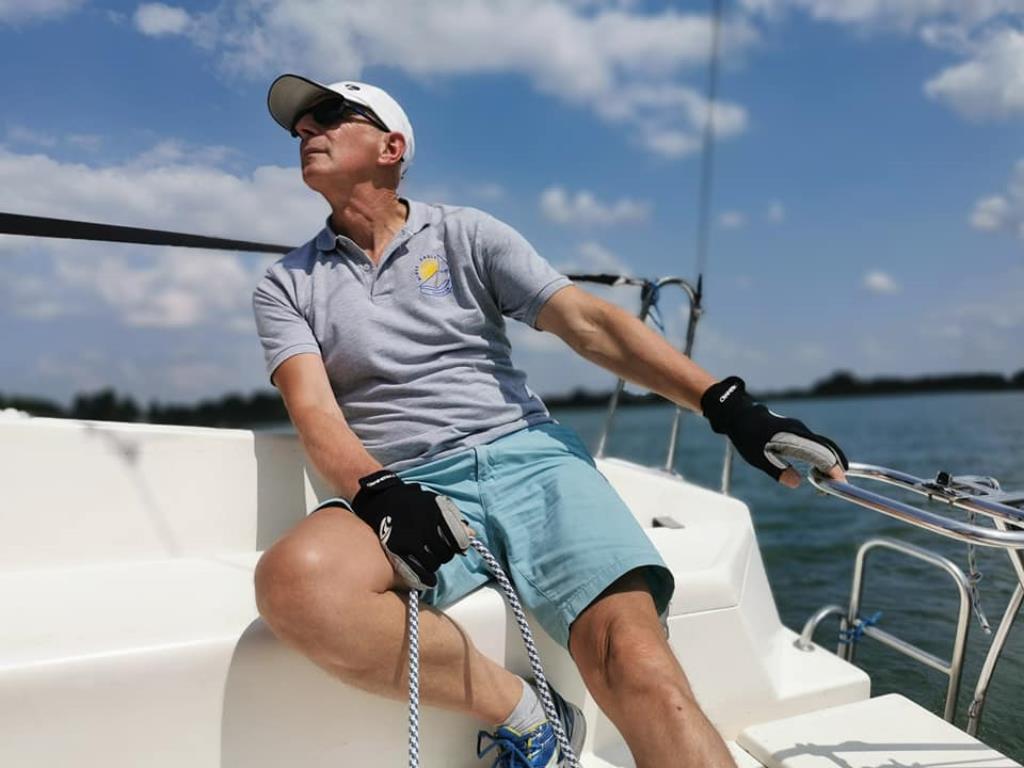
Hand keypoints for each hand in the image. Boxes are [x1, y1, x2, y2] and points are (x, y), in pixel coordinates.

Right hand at [352, 470, 468, 589]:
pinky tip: (428, 579)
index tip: (457, 547)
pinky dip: (424, 577)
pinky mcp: (397, 550)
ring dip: (434, 565)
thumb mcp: (436, 504)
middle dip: (445, 555)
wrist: (382, 500)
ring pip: (432, 563)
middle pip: (445, 554)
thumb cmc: (413, 503)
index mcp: (437, 514)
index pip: (458, 539)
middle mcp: (425, 528)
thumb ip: (454, 519)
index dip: (459, 546)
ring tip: (430, 559)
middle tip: (440, 552)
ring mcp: (410, 540)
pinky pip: (416, 571)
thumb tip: (472, 534)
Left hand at [701, 376, 848, 488]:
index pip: (821, 452)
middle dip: (836, 464)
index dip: (832, 467)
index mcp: (793, 436)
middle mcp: (801, 430)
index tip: (839, 482)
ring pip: (822, 445)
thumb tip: (796, 483)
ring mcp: (799, 430)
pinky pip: (815, 443)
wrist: (739, 414)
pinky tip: (819, 468)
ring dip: (829, 460)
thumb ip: (777, 470)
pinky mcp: (796, 431)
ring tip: (832, 479)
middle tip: (840, 483)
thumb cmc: (747, 435)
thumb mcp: (757, 457)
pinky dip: (822, 455)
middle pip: (827, 447)